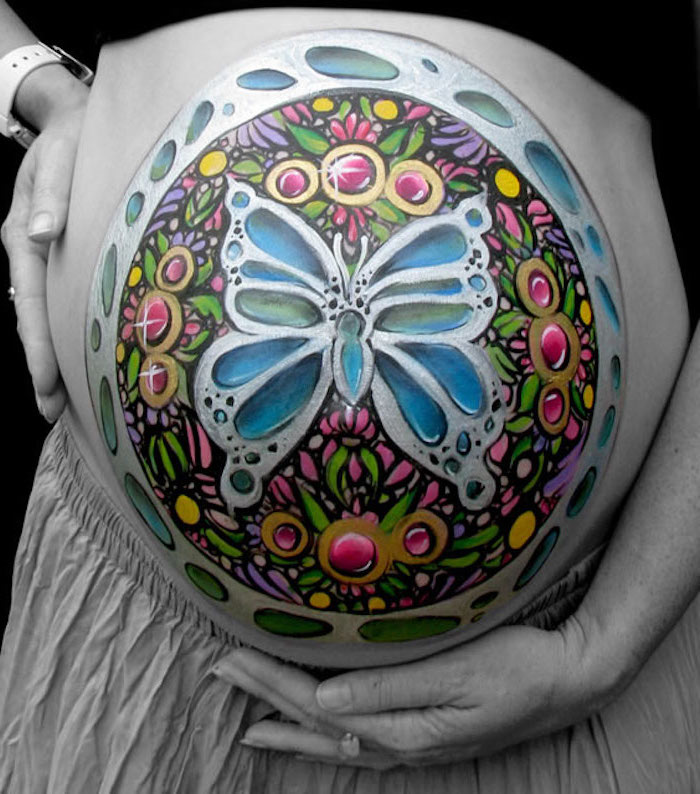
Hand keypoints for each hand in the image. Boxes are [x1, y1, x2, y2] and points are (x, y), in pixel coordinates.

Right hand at [1, 81, 87, 420]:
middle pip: (33, 318)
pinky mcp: (55, 251)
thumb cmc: (72, 138)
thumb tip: (39, 233)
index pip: (31, 303)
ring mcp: (40, 252)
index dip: (38, 347)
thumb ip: (51, 193)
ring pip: (43, 312)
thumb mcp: (61, 157)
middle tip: (53, 413)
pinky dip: (61, 329)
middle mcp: (29, 249)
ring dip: (52, 354)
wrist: (70, 116)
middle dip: (43, 366)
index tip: (47, 386)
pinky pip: (55, 298)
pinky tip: (73, 352)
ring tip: (63, 399)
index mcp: (23, 234)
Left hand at [214, 616, 622, 768]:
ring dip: (290, 728)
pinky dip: (328, 739)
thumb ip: (388, 689)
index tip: (232, 657)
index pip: (318, 702)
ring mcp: (414, 743)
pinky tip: (320, 735)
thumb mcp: (455, 674)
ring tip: (251, 727)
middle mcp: (400, 742)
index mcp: (402, 725)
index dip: (271, 681)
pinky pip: (359, 742)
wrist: (569, 681)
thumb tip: (325, 700)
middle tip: (222, 673)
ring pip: (335, 739)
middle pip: (318, 721)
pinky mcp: (425, 734)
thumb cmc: (517, 669)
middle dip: (267, 697)